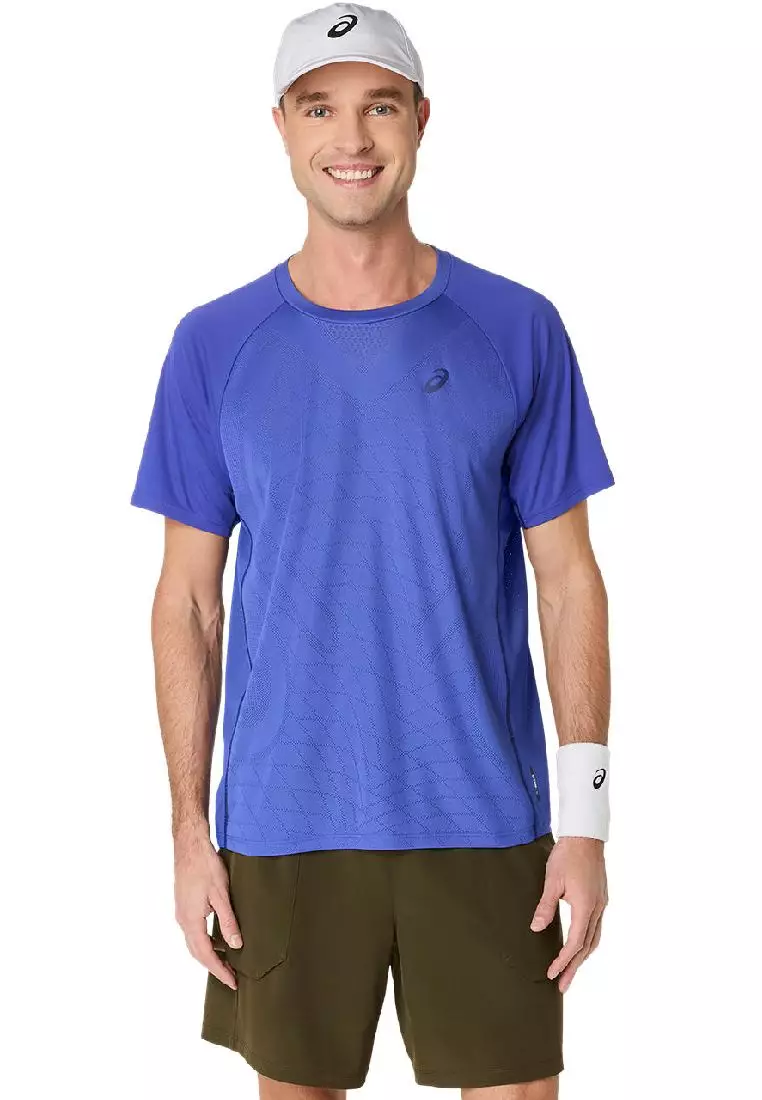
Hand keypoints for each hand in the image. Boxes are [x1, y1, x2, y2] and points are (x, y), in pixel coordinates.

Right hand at [173, 826, 242, 990]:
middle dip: (214, 966)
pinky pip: (193, 931)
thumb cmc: (206, 866)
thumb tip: (236, 945)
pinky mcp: (184, 905)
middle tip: (231, 977)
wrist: (189, 845)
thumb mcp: (221, 894)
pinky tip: (217, 938)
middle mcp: (182, 920)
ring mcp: (181, 912)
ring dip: (209, 954)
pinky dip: (204, 941)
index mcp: (191, 921)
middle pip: (197, 952)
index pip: (206, 954)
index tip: (232, 982)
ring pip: (194, 942)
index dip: (219, 970)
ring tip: (226, 962)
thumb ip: (228, 921)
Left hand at [529, 835, 607, 992]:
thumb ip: (545, 907)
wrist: (586, 835)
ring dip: (582, 957)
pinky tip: (580, 945)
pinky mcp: (601, 898)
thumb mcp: (552, 881)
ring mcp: (602, 904)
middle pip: (587, 947)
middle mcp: (598, 909)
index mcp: (586, 907)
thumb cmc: (567, 855)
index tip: (552, 974)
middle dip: (574, 968)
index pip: (575, 944)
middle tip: (563, 986)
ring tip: (571, 971)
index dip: (563, 961)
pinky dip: (587, 942)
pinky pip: (596, 927)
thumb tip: (536, 929)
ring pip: (594, 939)